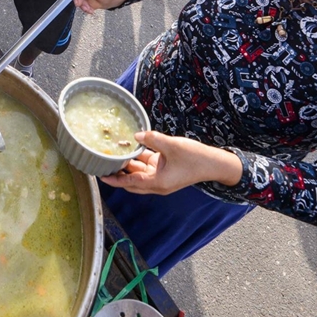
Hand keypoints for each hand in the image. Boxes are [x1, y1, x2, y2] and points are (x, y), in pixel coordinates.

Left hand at [101, 131, 242, 193]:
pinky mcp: (164, 169)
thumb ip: (153, 139)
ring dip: (127, 164)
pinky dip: (139, 158)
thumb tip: (136, 134)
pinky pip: (147, 165)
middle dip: (118, 173)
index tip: (102, 177)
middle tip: (102, 164)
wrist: (215, 163)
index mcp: (158, 182)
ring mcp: (161, 176)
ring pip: (138, 172)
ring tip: (112, 154)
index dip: (115, 180)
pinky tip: (130, 147)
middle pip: (132, 180)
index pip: (131, 183)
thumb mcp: (173, 146)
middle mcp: (157, 182)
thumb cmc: (196, 158)